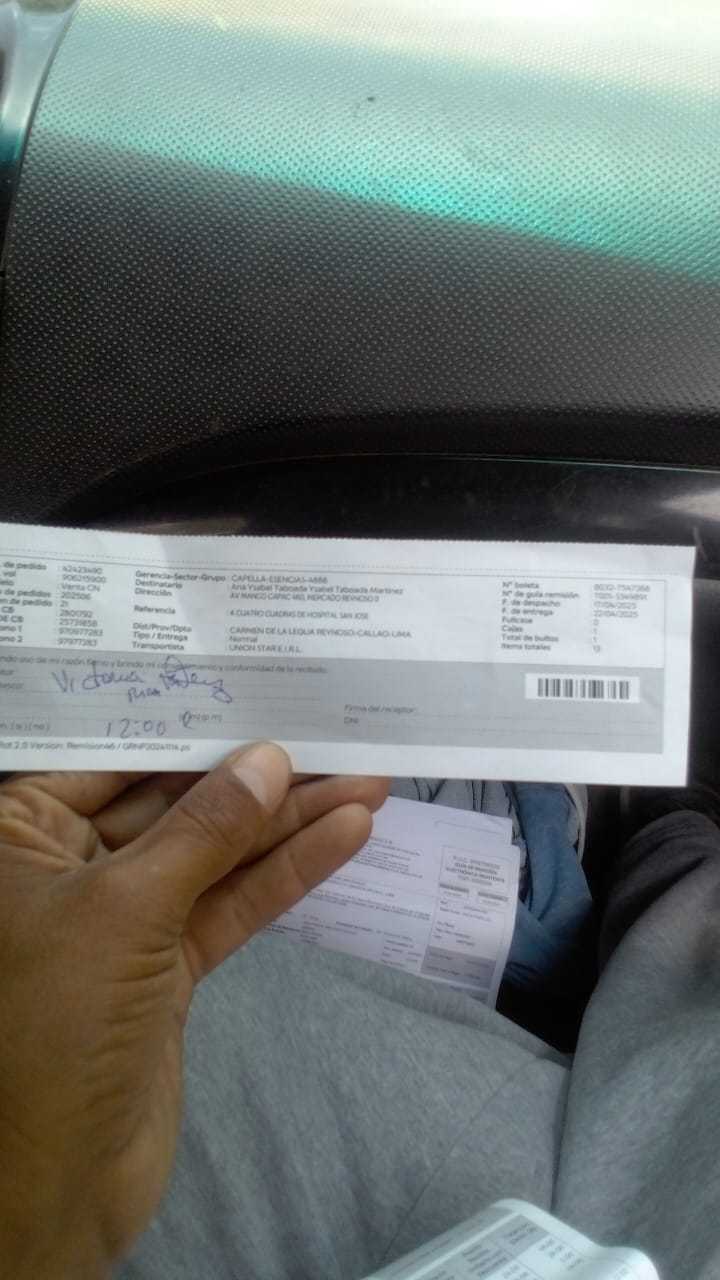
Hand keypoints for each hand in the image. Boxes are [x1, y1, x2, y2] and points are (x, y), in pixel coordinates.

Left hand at [0, 746, 388, 1277]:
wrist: (52, 1184)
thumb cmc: (53, 1024)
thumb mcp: (123, 910)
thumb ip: (202, 832)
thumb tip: (268, 760)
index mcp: (18, 832)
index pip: (108, 755)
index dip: (181, 718)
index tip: (251, 681)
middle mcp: (67, 863)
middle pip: (171, 800)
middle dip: (252, 773)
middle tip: (328, 729)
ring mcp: (121, 917)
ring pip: (212, 853)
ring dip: (287, 822)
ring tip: (366, 777)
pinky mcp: (165, 965)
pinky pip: (229, 905)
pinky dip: (285, 876)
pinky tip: (345, 836)